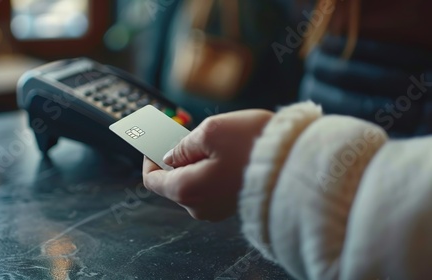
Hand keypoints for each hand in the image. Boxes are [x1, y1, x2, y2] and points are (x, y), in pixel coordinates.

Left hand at [142, 109, 272, 220]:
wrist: (296, 163)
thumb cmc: (254, 146)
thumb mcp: (210, 131)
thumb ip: (182, 145)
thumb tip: (169, 155)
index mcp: (187, 190)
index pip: (152, 179)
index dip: (149, 157)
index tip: (156, 140)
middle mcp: (198, 206)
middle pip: (171, 181)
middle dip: (173, 156)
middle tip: (185, 131)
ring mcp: (214, 209)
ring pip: (190, 183)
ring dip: (192, 162)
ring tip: (209, 140)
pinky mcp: (229, 205)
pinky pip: (207, 187)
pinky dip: (207, 170)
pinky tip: (222, 153)